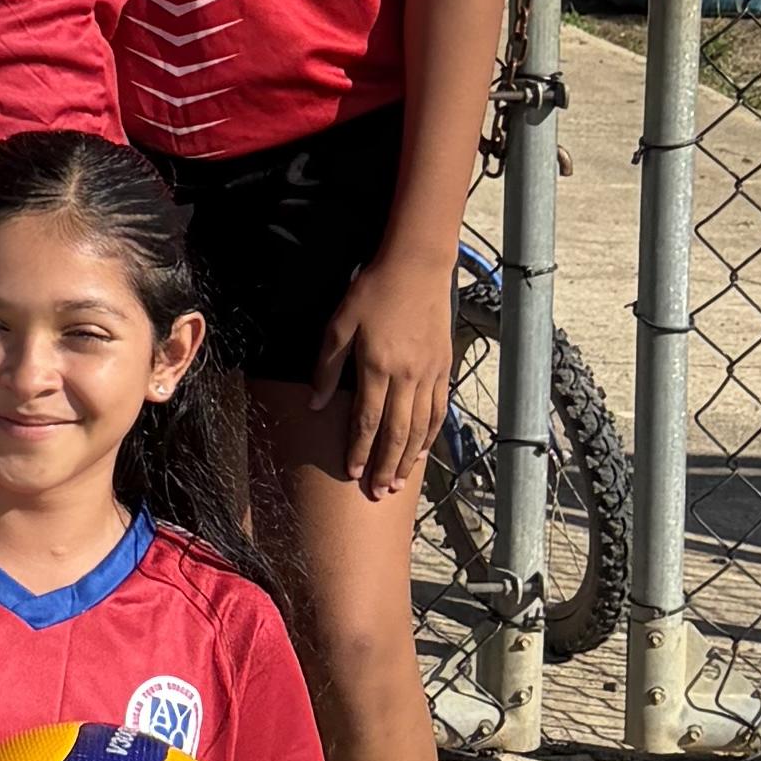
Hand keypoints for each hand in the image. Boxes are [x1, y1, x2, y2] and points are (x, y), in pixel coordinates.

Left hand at [312, 240, 460, 501]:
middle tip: (379, 493)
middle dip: (387, 466)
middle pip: (397, 433)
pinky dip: (431, 435)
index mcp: (377, 367)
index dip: (360, 451)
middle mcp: (407, 376)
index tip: (353, 474)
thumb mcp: (339, 324)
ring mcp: (429, 373)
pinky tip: (423, 449)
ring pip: (421, 427)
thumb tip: (316, 405)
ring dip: (409, 457)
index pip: (368, 421)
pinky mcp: (443, 367)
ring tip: (400, 481)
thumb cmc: (372, 292)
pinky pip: (438, 410)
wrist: (416, 267)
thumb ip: (327, 367)